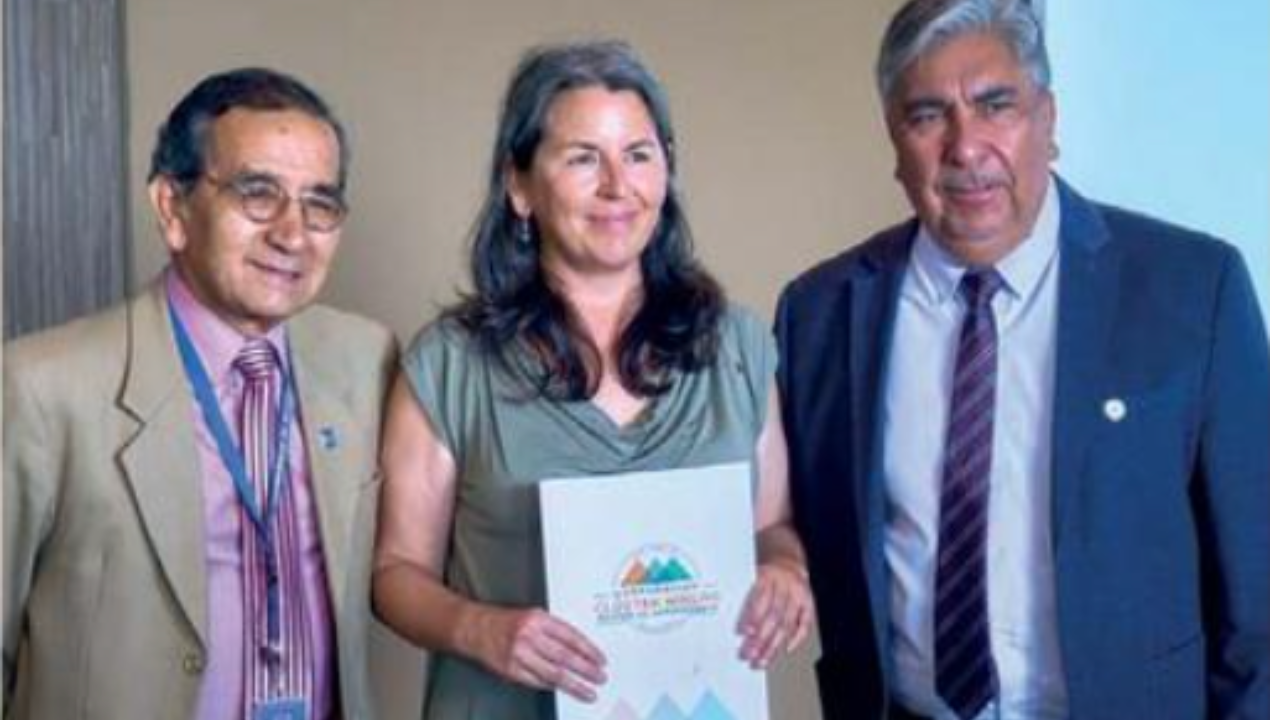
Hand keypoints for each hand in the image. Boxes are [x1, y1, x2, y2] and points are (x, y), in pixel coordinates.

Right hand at [469, 606, 607, 701]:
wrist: (476, 628)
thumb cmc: (508, 622)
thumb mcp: (533, 616)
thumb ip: (554, 630)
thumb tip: (580, 650)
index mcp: (538, 619)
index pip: (570, 636)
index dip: (589, 650)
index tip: (601, 660)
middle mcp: (529, 635)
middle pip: (564, 657)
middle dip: (586, 669)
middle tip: (600, 678)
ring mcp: (519, 654)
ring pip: (553, 673)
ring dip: (574, 684)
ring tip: (588, 691)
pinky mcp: (511, 669)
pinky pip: (537, 681)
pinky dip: (552, 686)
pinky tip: (563, 689)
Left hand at [737, 561, 813, 668]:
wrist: (787, 560)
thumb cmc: (764, 574)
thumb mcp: (751, 575)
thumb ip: (744, 593)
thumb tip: (729, 619)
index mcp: (768, 575)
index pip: (761, 598)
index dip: (752, 617)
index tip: (742, 633)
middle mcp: (785, 585)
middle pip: (774, 615)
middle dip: (761, 638)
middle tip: (749, 654)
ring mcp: (798, 595)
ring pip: (787, 623)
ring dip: (774, 644)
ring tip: (762, 660)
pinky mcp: (808, 603)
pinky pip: (805, 623)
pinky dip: (797, 638)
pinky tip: (786, 650)